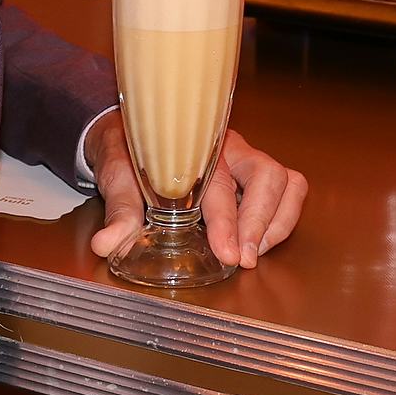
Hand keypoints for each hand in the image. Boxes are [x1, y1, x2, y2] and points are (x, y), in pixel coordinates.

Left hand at [83, 115, 306, 270]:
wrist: (130, 135)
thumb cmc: (128, 156)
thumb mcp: (117, 180)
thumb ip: (119, 213)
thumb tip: (106, 244)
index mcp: (194, 148)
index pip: (220, 184)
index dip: (227, 221)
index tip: (227, 252)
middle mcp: (228, 150)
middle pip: (265, 176)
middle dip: (258, 222)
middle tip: (244, 259)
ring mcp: (246, 160)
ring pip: (285, 181)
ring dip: (276, 222)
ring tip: (254, 253)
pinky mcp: (256, 175)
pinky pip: (289, 190)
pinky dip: (282, 219)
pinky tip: (260, 243)